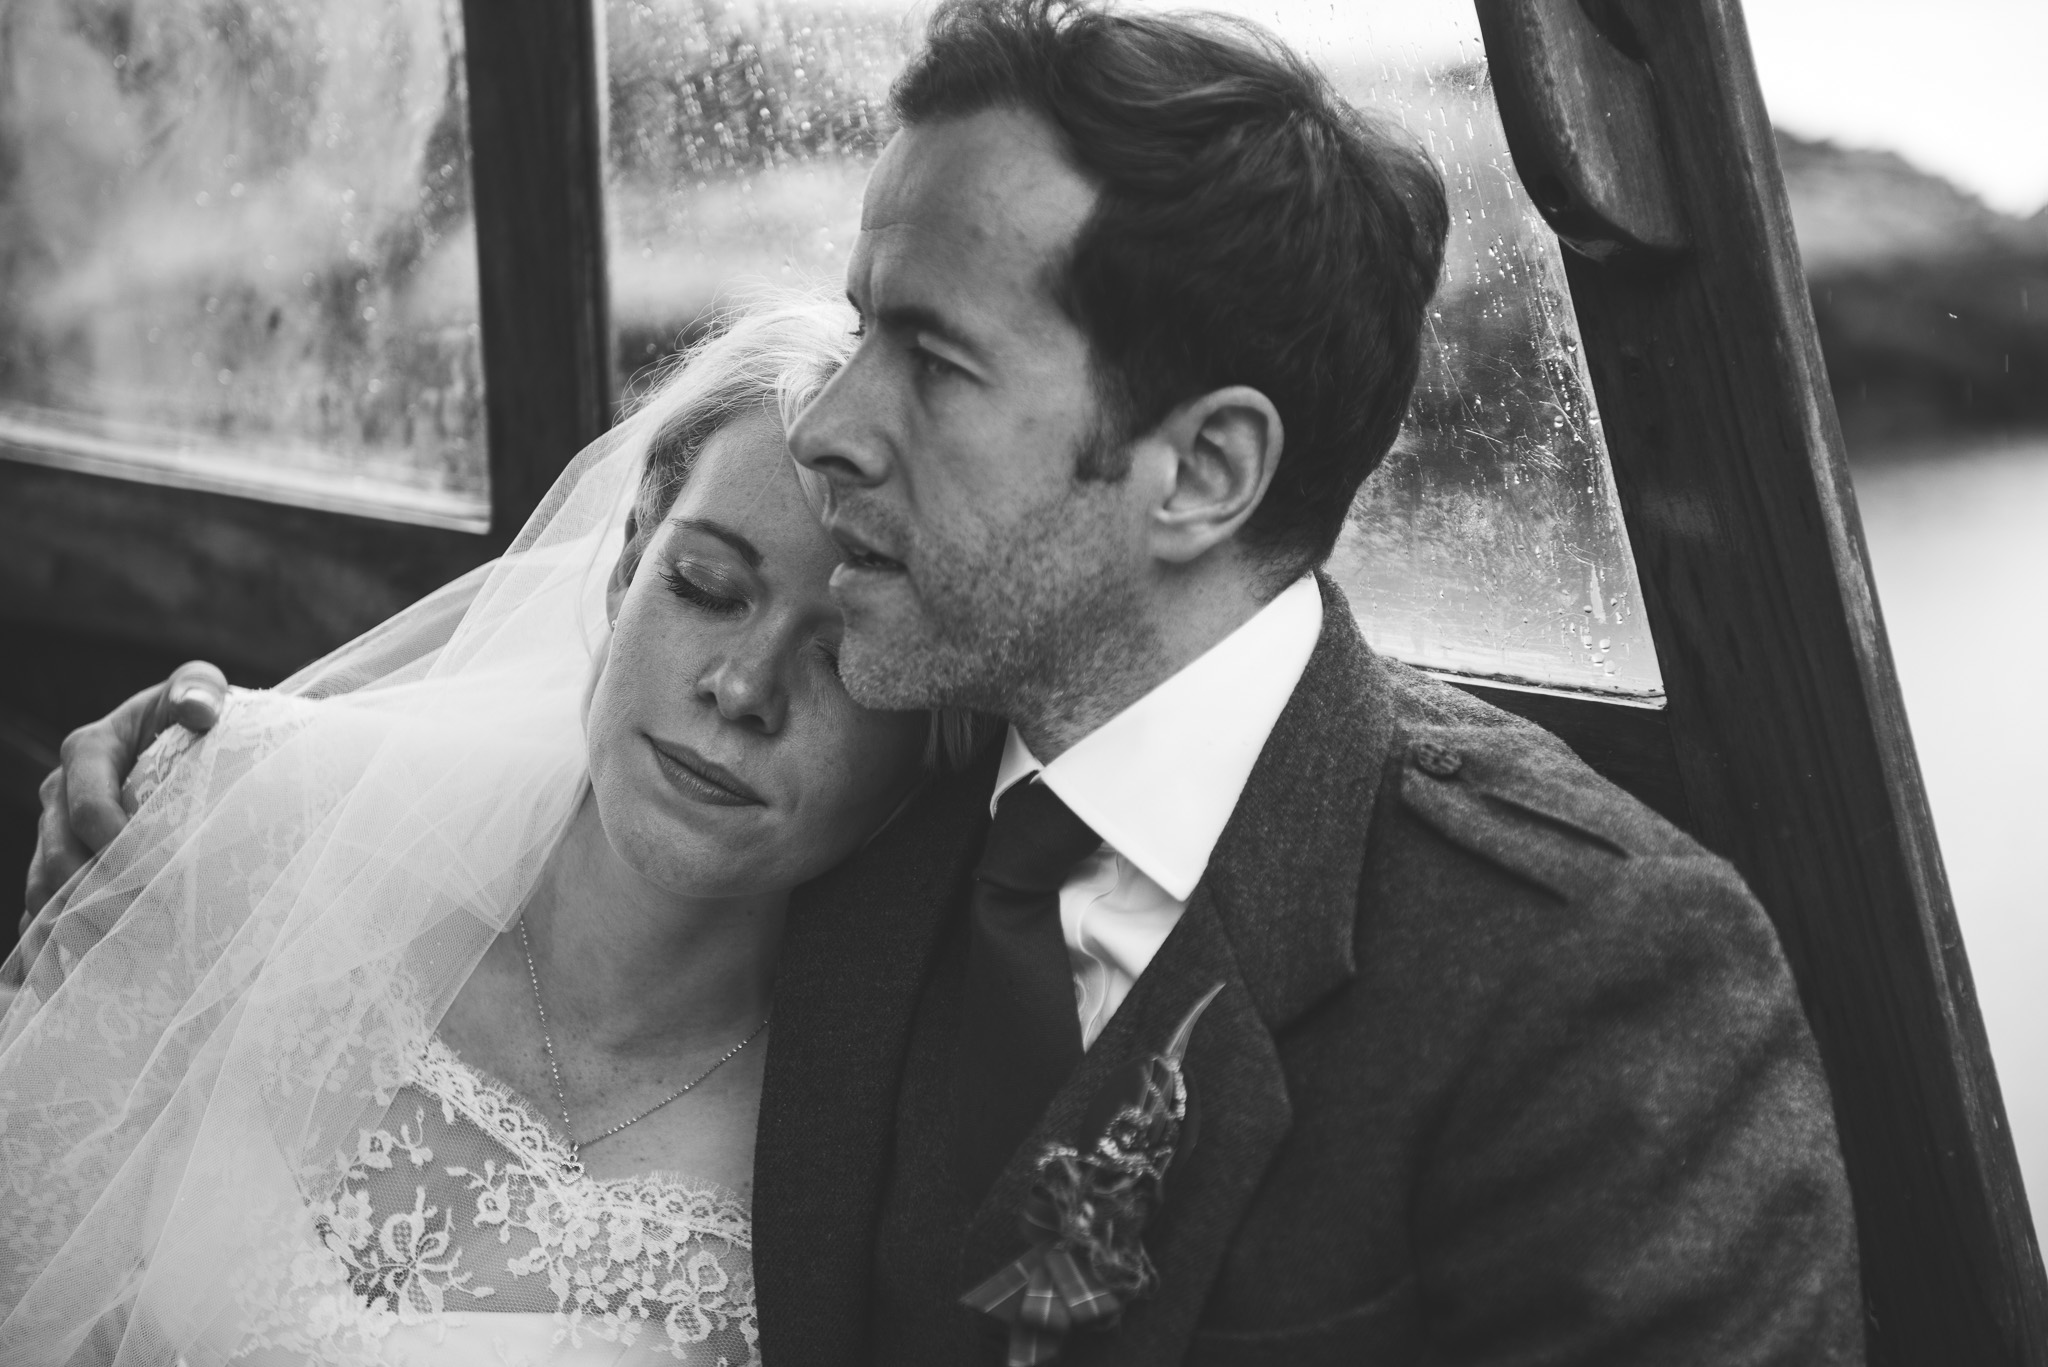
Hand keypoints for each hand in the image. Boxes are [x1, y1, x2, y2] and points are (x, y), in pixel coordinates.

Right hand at [18, 662, 228, 958]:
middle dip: (95, 896)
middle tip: (147, 931)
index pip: (88, 804)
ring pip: (43, 891)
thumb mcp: (196, 691)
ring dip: (68, 932)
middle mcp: (59, 794)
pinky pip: (41, 913)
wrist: (184, 741)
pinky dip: (47, 949)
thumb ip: (198, 690)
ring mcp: (54, 834)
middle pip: (59, 856)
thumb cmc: (194, 713)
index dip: (114, 842)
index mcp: (88, 750)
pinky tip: (59, 985)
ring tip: (104, 967)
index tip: (156, 872)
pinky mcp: (60, 867)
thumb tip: (200, 710)